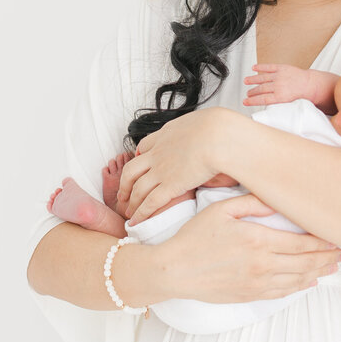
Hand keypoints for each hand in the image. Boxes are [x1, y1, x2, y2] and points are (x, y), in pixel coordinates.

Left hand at [117, 107, 233, 223]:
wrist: (216, 136)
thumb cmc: (215, 127)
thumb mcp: (198, 120)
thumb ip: (193, 127)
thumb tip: (201, 129)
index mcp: (165, 135)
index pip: (145, 146)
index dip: (139, 156)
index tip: (138, 163)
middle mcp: (158, 153)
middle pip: (131, 170)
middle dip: (125, 184)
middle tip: (123, 194)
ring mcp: (161, 170)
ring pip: (137, 188)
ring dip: (131, 202)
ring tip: (128, 211)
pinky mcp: (170, 185)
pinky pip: (150, 202)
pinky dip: (141, 213)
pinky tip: (136, 221)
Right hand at [155, 193, 340, 302]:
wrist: (173, 270)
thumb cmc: (194, 238)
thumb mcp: (221, 209)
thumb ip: (252, 203)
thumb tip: (276, 201)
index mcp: (258, 240)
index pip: (302, 242)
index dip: (322, 241)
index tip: (335, 236)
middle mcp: (262, 264)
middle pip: (305, 262)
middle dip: (327, 257)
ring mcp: (256, 283)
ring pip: (298, 280)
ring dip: (318, 273)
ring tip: (332, 267)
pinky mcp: (249, 295)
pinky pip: (282, 293)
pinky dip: (299, 287)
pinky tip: (308, 282)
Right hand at [243, 64, 322, 107]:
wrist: (312, 84)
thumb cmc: (303, 95)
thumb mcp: (290, 104)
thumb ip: (279, 105)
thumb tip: (269, 110)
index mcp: (281, 97)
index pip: (262, 99)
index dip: (252, 101)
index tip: (245, 102)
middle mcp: (279, 86)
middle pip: (261, 89)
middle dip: (252, 92)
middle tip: (247, 94)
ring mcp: (280, 76)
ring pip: (263, 78)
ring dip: (253, 79)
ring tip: (246, 81)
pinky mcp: (282, 68)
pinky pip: (269, 67)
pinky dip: (261, 67)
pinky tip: (254, 67)